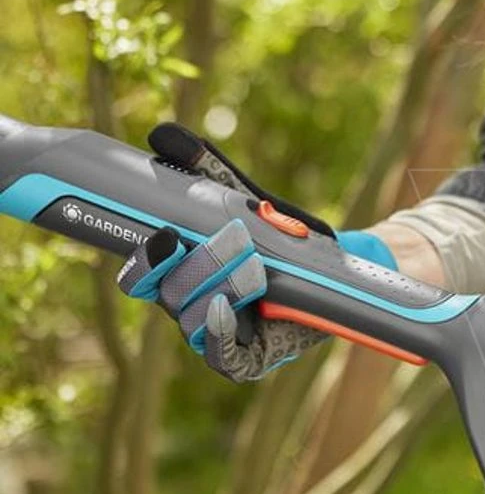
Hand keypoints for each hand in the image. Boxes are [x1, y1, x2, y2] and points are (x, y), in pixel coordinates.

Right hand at [114, 123, 400, 381]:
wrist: (335, 269)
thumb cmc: (282, 235)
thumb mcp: (246, 197)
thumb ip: (206, 169)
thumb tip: (164, 135)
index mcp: (179, 272)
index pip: (140, 274)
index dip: (143, 260)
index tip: (165, 235)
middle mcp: (190, 306)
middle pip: (168, 293)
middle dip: (200, 265)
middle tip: (238, 238)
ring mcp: (216, 335)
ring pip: (192, 320)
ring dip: (222, 287)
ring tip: (256, 265)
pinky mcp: (245, 358)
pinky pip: (219, 356)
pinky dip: (217, 332)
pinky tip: (227, 307)